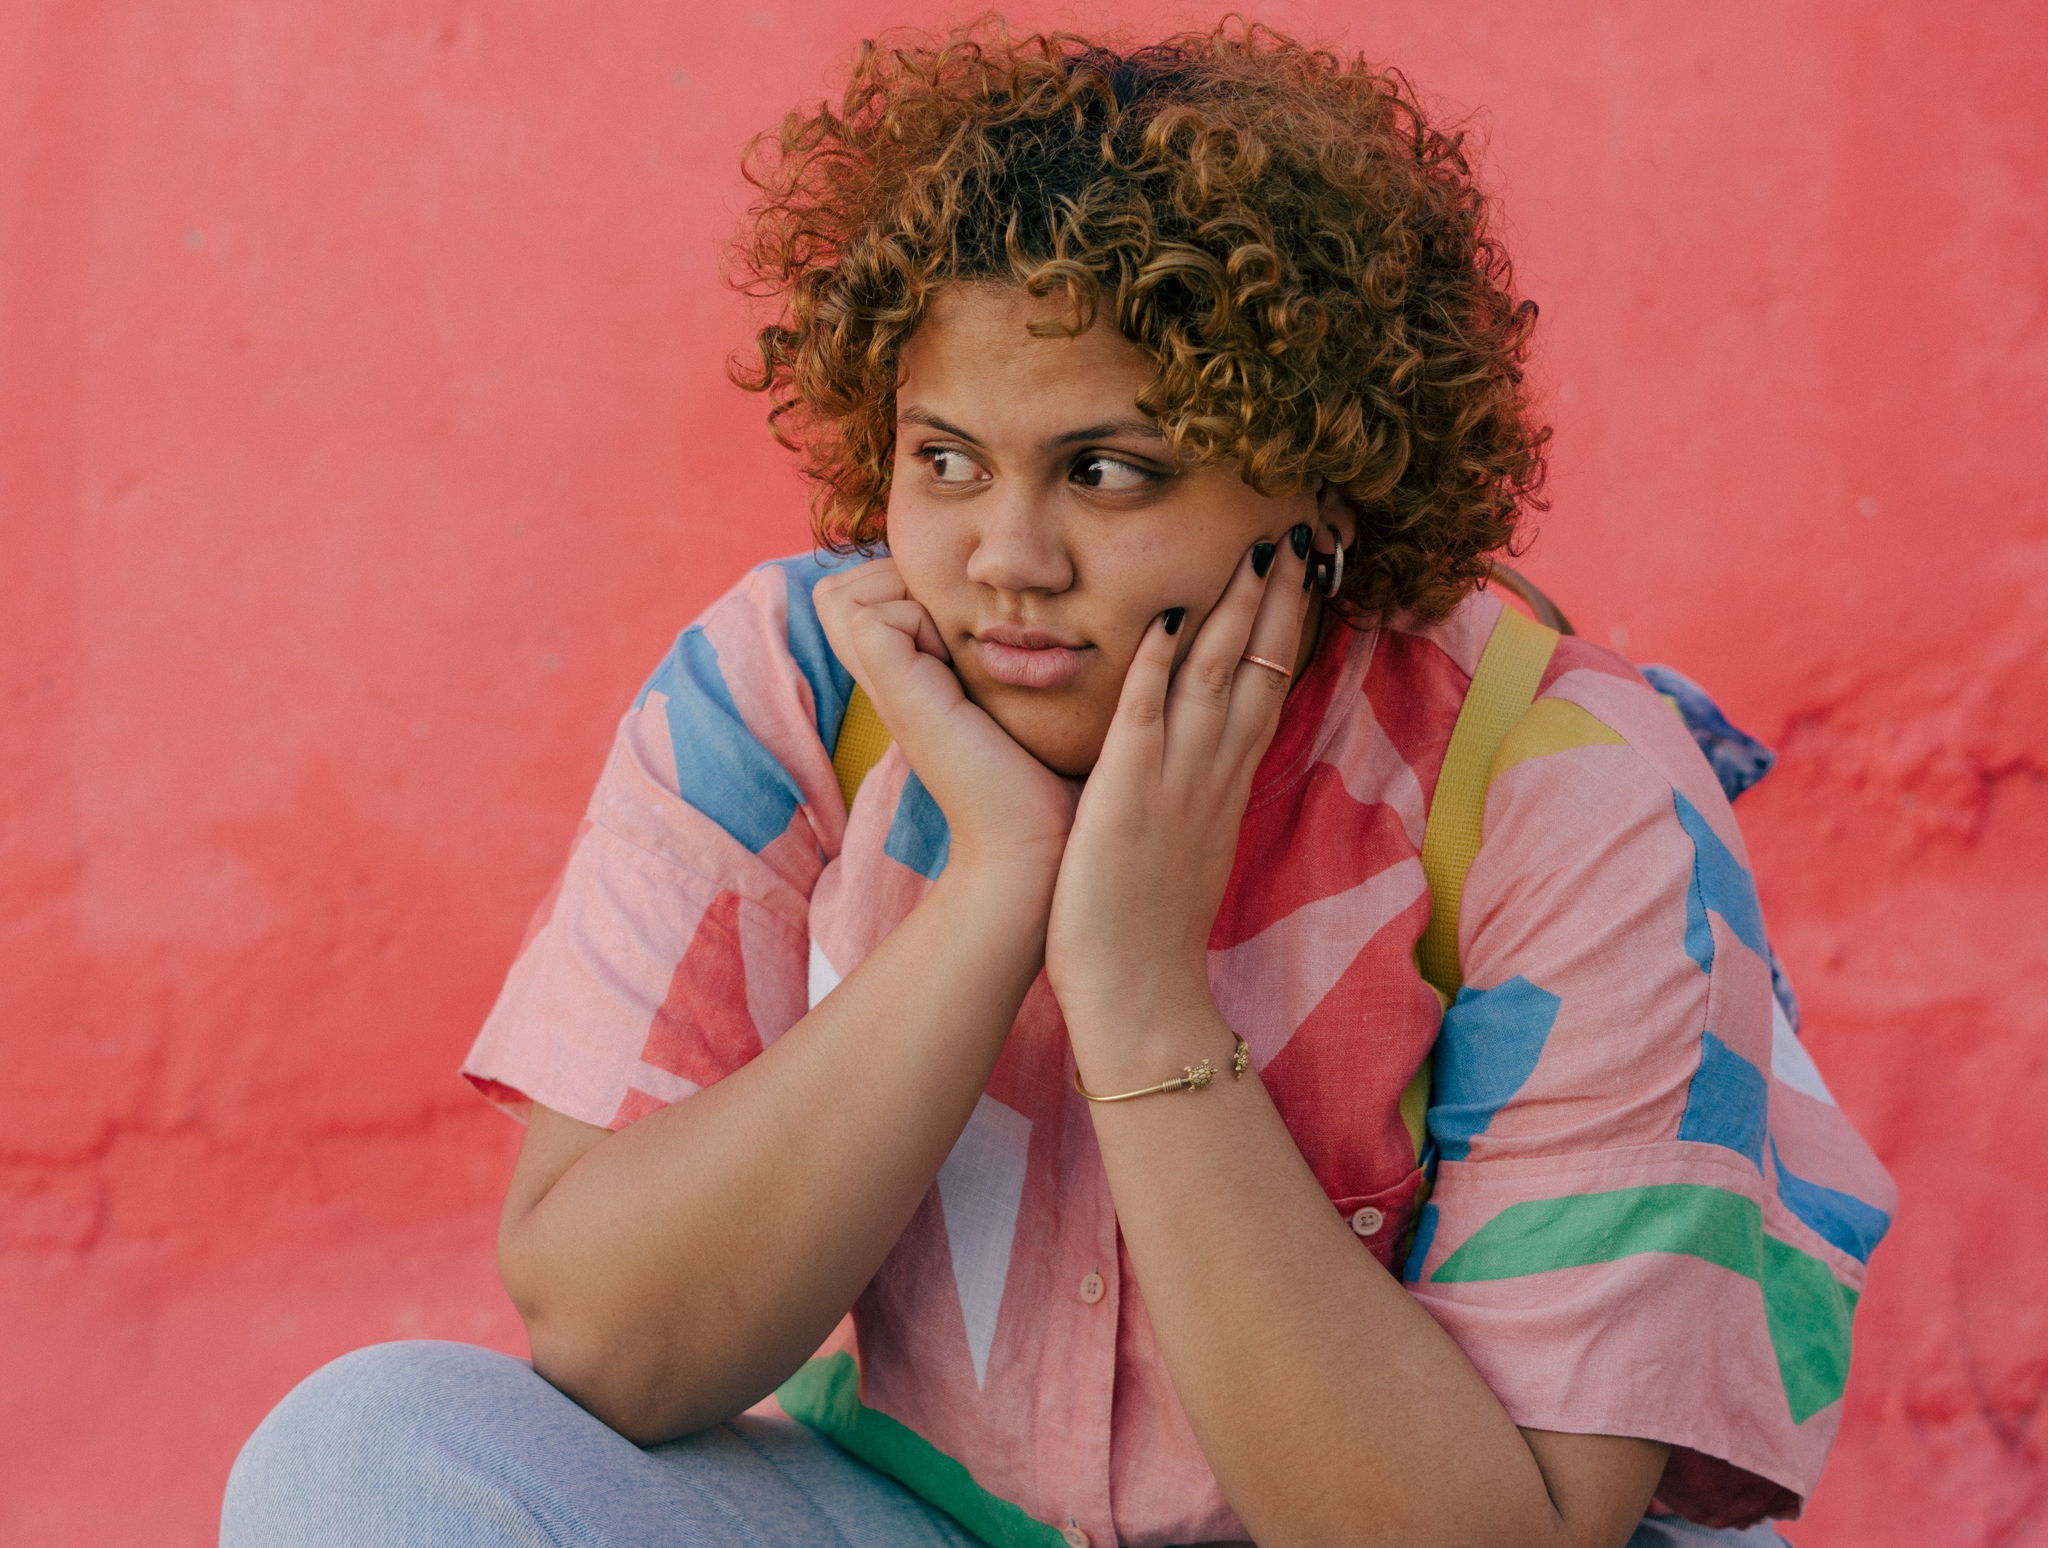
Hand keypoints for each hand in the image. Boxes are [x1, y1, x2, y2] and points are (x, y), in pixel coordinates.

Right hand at [814, 557, 1076, 874]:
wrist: (1033, 843)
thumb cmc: (1039, 774)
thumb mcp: (1004, 692)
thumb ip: (985, 653)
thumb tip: (1012, 599)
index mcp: (904, 674)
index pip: (854, 590)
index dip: (897, 581)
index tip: (955, 623)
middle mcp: (883, 679)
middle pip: (836, 589)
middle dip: (892, 578)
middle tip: (950, 625)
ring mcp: (885, 690)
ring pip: (843, 593)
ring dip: (905, 596)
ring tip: (954, 645)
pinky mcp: (900, 699)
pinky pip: (874, 618)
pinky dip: (919, 619)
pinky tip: (958, 666)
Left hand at [1046, 529, 1312, 1072]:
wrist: (1141, 997)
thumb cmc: (1149, 929)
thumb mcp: (1185, 846)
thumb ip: (1193, 792)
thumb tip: (1200, 756)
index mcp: (1224, 784)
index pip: (1264, 687)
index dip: (1285, 628)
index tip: (1301, 572)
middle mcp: (1212, 775)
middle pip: (1258, 670)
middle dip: (1280, 600)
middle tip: (1301, 533)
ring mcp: (1175, 784)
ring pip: (1214, 680)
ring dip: (1235, 613)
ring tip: (1256, 550)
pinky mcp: (1126, 798)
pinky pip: (1143, 718)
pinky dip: (1154, 666)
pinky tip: (1163, 615)